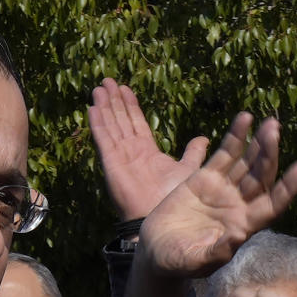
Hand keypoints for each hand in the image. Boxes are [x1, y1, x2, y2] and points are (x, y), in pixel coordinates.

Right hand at [89, 78, 208, 220]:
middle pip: (121, 120)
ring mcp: (120, 157)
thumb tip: (203, 138)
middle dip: (114, 101)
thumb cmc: (172, 198)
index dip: (130, 106)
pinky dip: (98, 124)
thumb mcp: (187, 170)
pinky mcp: (111, 163)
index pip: (136, 123)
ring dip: (104, 107)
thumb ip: (193, 153)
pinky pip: (103, 140)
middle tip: (108, 81)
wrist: (159, 216)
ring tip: (99, 87)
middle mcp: (131, 152)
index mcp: (148, 152)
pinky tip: (93, 108)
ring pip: (111, 126)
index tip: (125, 89)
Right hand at [138, 113, 296, 277]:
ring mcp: (224, 189)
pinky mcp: (206, 177)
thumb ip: (216, 252)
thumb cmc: (177, 262)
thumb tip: (239, 238)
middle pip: (262, 177)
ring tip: (270, 123)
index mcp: (243, 226)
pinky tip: (245, 118)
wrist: (156, 250)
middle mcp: (240, 205)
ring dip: (259, 143)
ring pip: (247, 162)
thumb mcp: (195, 261)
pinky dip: (236, 137)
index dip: (287, 188)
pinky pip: (225, 154)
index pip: (273, 204)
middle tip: (275, 131)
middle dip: (270, 155)